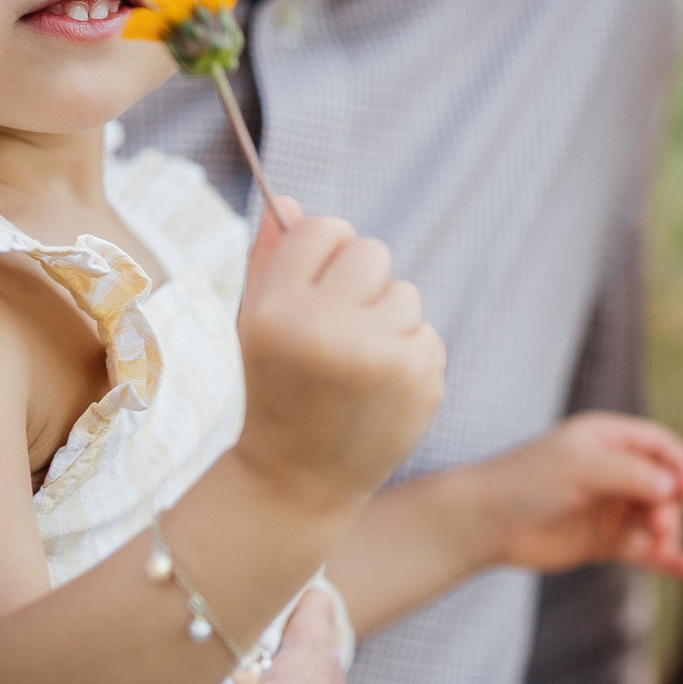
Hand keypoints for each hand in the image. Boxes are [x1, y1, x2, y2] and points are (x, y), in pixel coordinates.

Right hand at [234, 198, 446, 514]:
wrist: (295, 483)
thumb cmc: (274, 393)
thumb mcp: (255, 326)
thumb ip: (270, 260)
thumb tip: (288, 199)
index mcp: (274, 311)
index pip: (323, 229)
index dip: (324, 254)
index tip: (316, 287)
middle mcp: (322, 329)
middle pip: (371, 251)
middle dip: (361, 284)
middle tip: (339, 334)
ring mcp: (375, 355)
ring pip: (405, 293)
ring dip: (387, 323)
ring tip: (356, 370)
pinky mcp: (418, 377)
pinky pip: (427, 333)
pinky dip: (409, 357)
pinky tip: (380, 393)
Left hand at [479, 413, 682, 579]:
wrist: (486, 522)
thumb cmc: (528, 482)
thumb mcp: (581, 467)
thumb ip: (629, 473)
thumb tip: (673, 488)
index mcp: (609, 440)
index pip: (660, 447)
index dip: (681, 466)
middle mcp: (615, 471)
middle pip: (663, 487)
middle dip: (669, 507)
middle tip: (659, 527)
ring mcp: (611, 508)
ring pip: (656, 520)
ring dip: (667, 534)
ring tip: (661, 550)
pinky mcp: (604, 541)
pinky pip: (645, 549)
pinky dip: (668, 560)